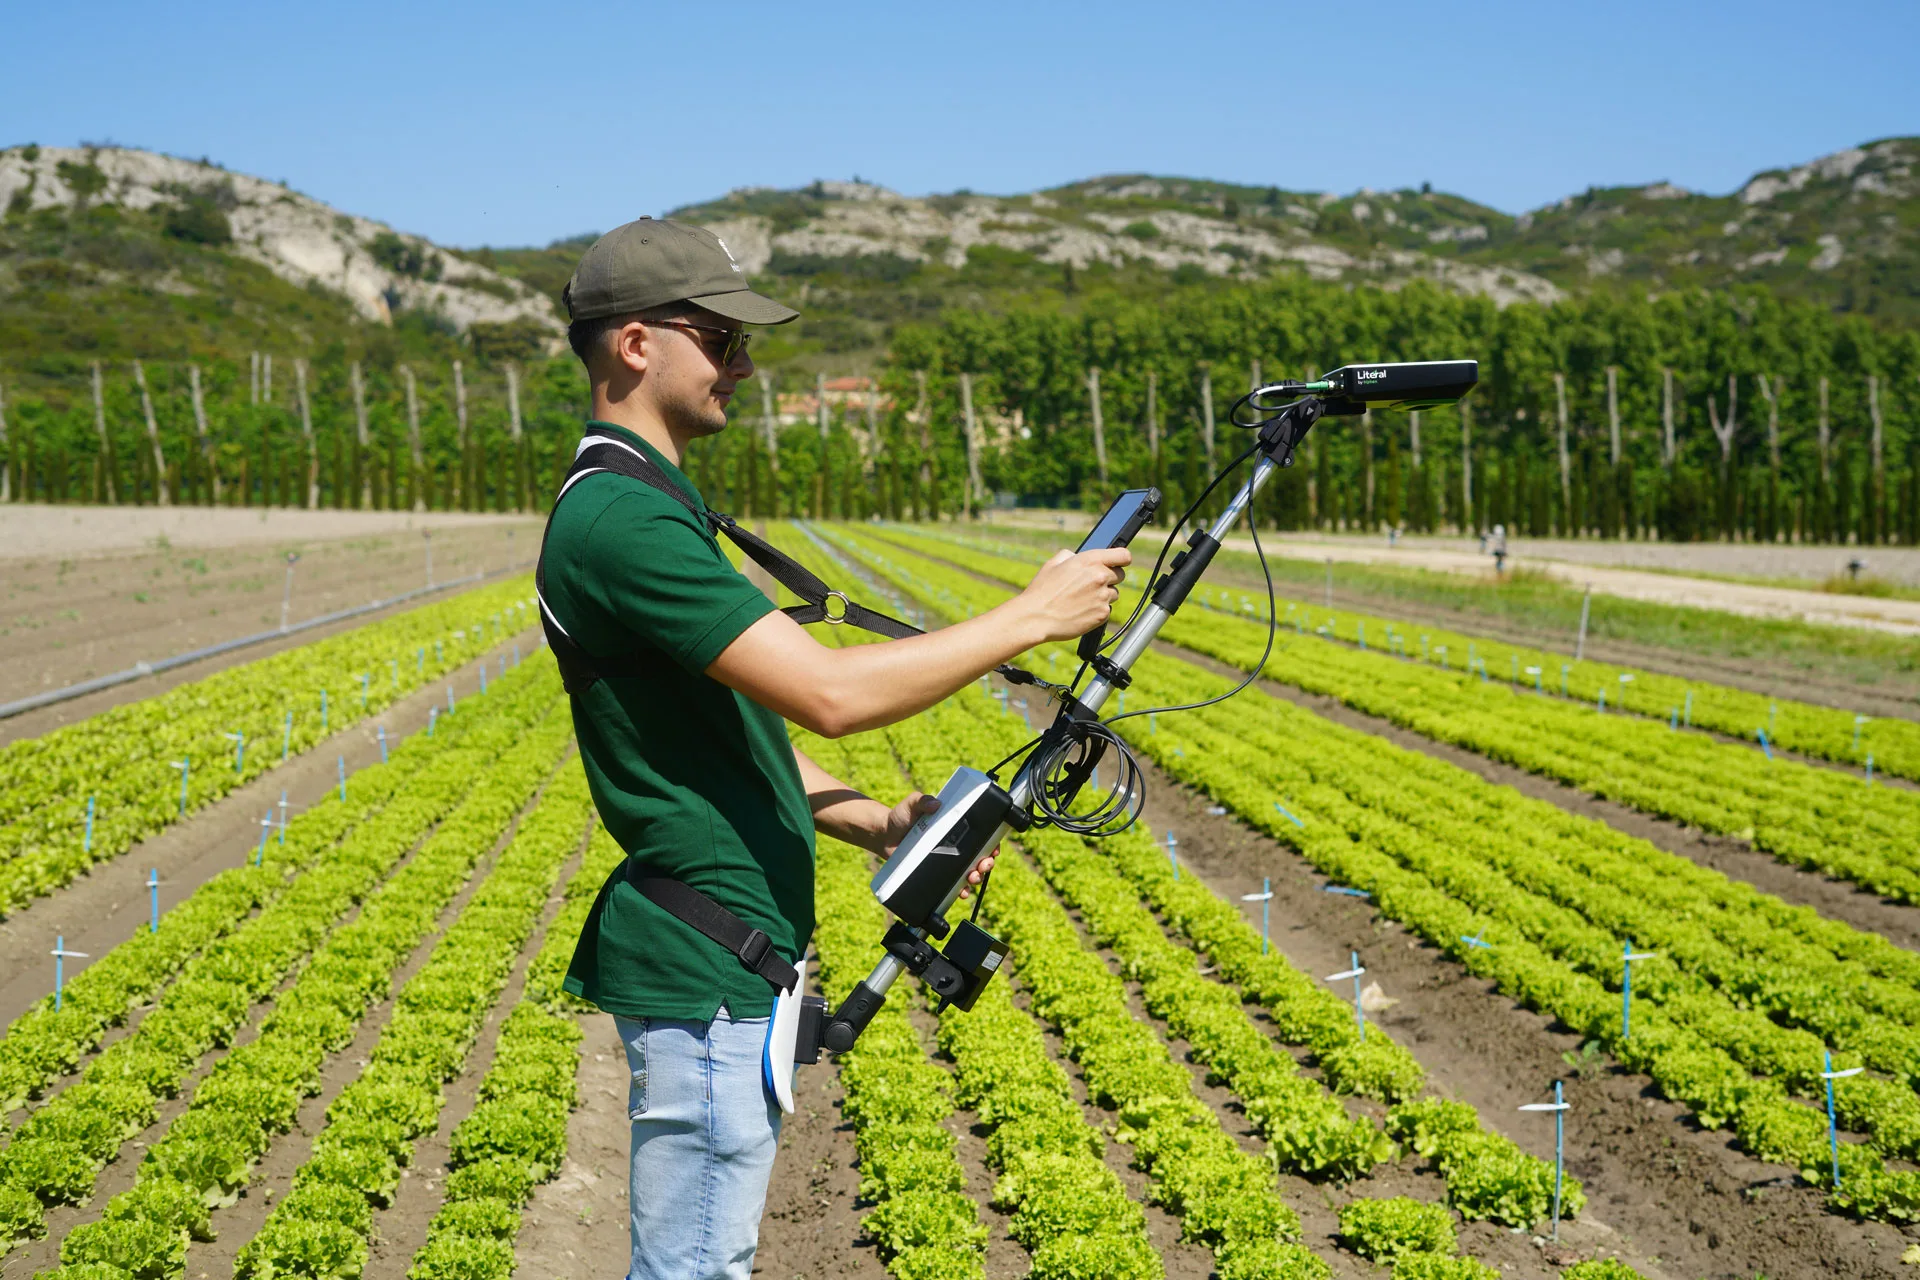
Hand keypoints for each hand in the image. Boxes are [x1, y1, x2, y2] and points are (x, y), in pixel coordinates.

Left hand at [879, 791, 996, 898]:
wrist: (884, 836)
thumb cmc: (900, 817)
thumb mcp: (912, 804)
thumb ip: (922, 800)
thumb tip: (935, 803)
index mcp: (955, 827)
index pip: (980, 835)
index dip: (991, 843)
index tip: (994, 848)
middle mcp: (954, 845)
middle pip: (979, 856)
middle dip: (987, 862)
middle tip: (984, 864)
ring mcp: (945, 860)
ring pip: (969, 872)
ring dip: (976, 877)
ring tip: (973, 878)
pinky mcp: (935, 873)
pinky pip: (952, 885)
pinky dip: (960, 890)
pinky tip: (962, 892)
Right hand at [1016, 547, 1131, 642]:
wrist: (1036, 617)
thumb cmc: (1042, 590)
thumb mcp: (1053, 564)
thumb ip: (1071, 556)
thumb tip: (1078, 557)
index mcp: (1090, 561)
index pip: (1124, 556)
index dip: (1121, 559)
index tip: (1118, 563)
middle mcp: (1100, 577)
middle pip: (1120, 575)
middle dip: (1109, 578)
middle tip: (1091, 585)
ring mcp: (1103, 597)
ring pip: (1114, 594)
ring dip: (1103, 595)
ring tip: (1082, 599)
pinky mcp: (1102, 614)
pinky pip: (1106, 610)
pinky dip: (1097, 610)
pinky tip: (1081, 610)